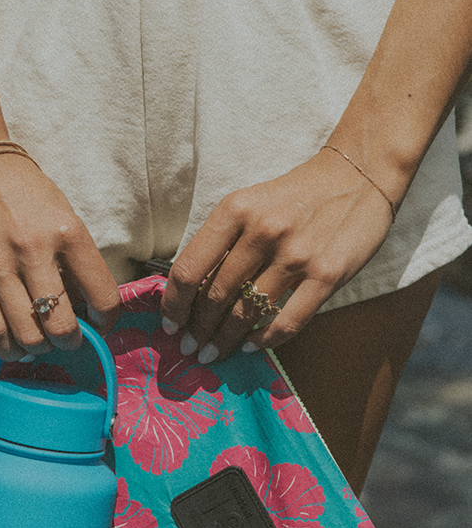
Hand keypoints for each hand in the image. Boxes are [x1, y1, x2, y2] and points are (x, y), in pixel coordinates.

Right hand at [0, 151, 120, 359]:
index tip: (100, 323)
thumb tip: (84, 306)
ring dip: (39, 348)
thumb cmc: (20, 187)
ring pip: (27, 334)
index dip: (106, 320)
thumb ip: (74, 257)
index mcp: (68, 231)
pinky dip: (8, 346)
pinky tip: (15, 345)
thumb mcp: (61, 212)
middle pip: (62, 325)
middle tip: (69, 340)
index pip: (103, 295)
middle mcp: (34, 250)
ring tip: (41, 343)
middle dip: (70, 342)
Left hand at [160, 149, 394, 362]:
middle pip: (215, 297)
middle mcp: (262, 231)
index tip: (170, 325)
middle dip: (198, 331)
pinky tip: (251, 346)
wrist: (358, 174)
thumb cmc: (295, 196)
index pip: (188, 269)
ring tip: (214, 353)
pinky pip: (286, 321)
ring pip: (246, 313)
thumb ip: (222, 242)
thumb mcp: (249, 204)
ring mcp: (296, 255)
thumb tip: (190, 292)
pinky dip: (264, 340)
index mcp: (235, 210)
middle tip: (190, 349)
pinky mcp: (327, 275)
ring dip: (225, 341)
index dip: (173, 305)